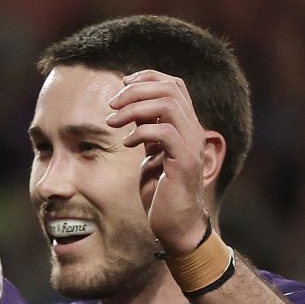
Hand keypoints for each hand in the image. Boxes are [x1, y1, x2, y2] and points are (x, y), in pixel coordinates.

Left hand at [105, 69, 212, 256]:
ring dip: (135, 108)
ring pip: (168, 105)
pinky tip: (126, 144)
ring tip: (112, 121)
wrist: (176, 226)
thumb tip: (130, 109)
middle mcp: (193, 130)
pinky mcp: (184, 162)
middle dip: (136, 90)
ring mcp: (191, 145)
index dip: (148, 77)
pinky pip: (164, 133)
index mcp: (185, 125)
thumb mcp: (151, 154)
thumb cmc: (161, 192)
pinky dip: (140, 132)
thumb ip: (147, 131)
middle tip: (111, 105)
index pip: (174, 84)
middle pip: (170, 88)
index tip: (122, 84)